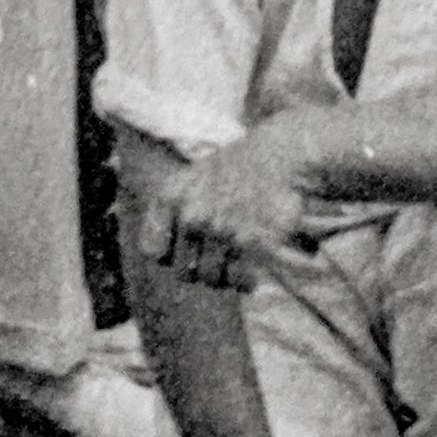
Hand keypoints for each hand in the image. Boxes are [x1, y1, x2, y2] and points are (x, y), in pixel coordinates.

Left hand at [137, 129, 318, 292]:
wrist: (281, 155)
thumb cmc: (235, 168)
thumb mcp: (189, 178)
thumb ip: (167, 214)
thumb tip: (158, 259)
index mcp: (171, 196)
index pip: (154, 251)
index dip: (168, 254)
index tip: (183, 246)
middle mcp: (193, 216)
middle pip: (183, 272)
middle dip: (198, 267)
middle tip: (216, 254)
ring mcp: (224, 231)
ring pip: (211, 279)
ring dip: (222, 274)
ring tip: (235, 257)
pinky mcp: (255, 244)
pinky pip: (240, 280)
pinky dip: (245, 281)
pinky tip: (251, 271)